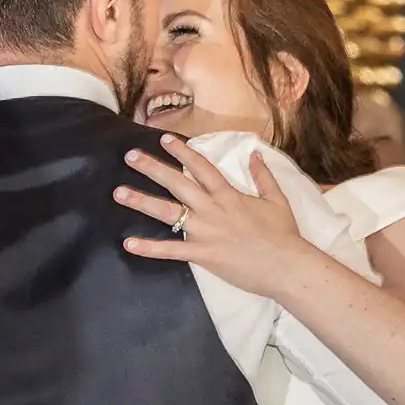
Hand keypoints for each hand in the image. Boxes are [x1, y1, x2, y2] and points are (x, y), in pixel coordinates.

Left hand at [115, 137, 307, 295]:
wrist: (286, 265)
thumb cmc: (284, 235)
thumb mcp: (277, 200)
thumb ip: (263, 176)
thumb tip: (255, 154)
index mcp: (228, 194)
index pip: (200, 166)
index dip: (181, 151)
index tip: (163, 139)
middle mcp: (212, 208)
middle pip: (177, 182)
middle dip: (152, 167)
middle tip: (129, 155)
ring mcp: (205, 231)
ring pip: (168, 212)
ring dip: (141, 201)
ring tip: (118, 192)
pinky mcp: (202, 254)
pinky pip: (170, 250)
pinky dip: (149, 248)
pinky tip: (128, 243)